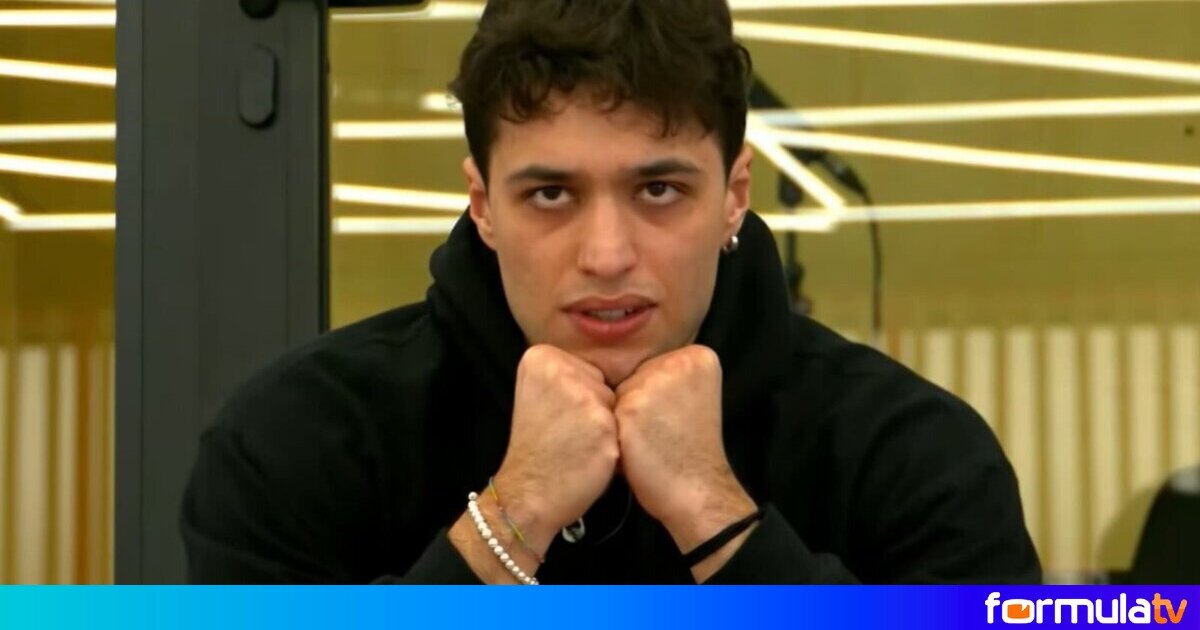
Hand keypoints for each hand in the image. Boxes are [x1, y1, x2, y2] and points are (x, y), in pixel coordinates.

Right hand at [491, 345, 620, 554]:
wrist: (527, 492)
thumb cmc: (538, 448)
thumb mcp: (539, 395)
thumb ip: (568, 376)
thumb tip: (613, 371)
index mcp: (541, 357)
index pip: (589, 371)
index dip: (580, 399)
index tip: (555, 418)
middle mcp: (561, 369)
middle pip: (604, 385)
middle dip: (595, 411)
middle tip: (567, 434)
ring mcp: (583, 396)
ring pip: (617, 405)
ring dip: (607, 428)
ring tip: (579, 446)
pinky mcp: (602, 423)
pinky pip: (625, 427)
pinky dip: (614, 445)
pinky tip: (590, 457)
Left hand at [615, 345, 756, 576]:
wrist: (697, 491)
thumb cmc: (687, 452)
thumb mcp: (687, 400)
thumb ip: (662, 379)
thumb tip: (613, 374)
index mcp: (698, 357)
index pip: (651, 369)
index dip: (653, 400)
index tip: (676, 421)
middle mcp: (679, 361)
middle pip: (632, 378)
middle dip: (635, 407)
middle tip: (660, 434)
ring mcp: (654, 381)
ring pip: (615, 395)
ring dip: (621, 421)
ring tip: (646, 443)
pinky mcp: (631, 405)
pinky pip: (604, 413)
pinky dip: (612, 435)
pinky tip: (632, 450)